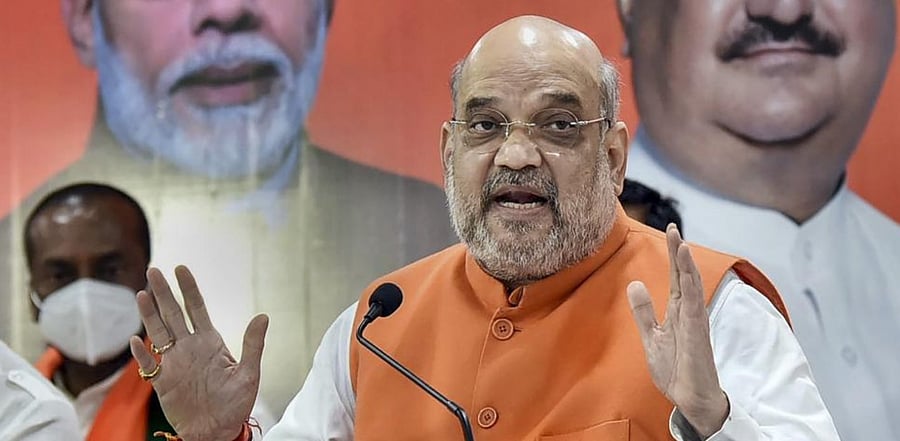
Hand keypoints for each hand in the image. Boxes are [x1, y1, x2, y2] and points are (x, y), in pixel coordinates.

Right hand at [130, 266, 268, 440]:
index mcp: (210, 342)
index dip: (189, 288)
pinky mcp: (163, 383)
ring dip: (149, 315)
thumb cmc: (236, 404)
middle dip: (164, 293)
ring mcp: (174, 364)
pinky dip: (142, 355)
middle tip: (154, 270)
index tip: (181, 268)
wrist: (218, 431)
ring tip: (142, 294)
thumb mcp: (249, 374)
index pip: (197, 308)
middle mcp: (189, 348)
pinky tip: (136, 341)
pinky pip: (149, 366)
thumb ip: (253, 345)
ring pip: (158, 333)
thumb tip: (263, 315)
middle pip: (173, 314)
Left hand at [627, 225, 728, 437]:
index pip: (677, 277)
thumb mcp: (652, 336)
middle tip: (674, 227)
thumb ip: (644, 311)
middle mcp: (689, 312)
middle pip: (685, 276)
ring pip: (692, 287)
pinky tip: (688, 274)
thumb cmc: (676, 369)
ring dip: (687, 265)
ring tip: (681, 243)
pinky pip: (695, 308)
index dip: (674, 255)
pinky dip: (692, 289)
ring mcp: (694, 323)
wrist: (689, 398)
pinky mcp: (697, 335)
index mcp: (678, 312)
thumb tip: (634, 283)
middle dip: (680, 252)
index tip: (671, 231)